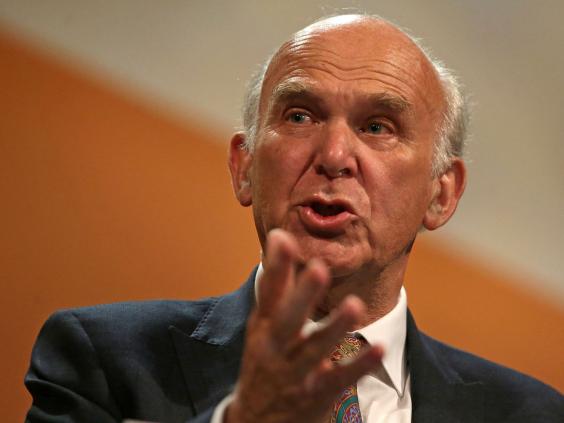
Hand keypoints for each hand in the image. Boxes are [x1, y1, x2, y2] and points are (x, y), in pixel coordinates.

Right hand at [226, 229, 382, 422]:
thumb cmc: (265, 361)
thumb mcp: (264, 326)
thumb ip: (278, 284)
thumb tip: (280, 237)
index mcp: (263, 328)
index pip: (267, 293)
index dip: (275, 267)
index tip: (282, 238)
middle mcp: (274, 349)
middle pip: (287, 320)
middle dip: (302, 295)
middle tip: (318, 269)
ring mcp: (293, 375)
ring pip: (314, 350)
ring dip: (334, 327)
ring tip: (354, 305)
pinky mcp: (313, 396)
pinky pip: (338, 380)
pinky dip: (358, 365)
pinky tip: (378, 348)